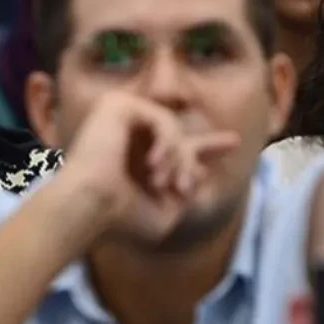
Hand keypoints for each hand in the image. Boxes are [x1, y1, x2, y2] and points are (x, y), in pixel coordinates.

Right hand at [58, 93, 239, 246]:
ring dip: (179, 159)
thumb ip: (183, 193)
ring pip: (173, 128)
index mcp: (134, 157)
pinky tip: (154, 165)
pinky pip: (162, 118)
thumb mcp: (165, 212)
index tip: (234, 143)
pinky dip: (167, 143)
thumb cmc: (120, 218)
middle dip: (201, 150)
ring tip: (167, 183)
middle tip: (195, 178)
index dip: (206, 146)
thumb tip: (200, 171)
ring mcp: (118, 116)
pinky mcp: (115, 105)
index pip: (176, 144)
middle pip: (178, 131)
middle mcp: (125, 133)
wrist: (89, 207)